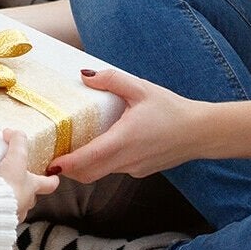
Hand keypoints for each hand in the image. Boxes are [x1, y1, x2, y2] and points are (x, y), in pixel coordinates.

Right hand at [0, 129, 57, 218]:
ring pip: (17, 204)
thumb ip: (17, 142)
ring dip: (11, 197)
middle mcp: (26, 202)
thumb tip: (13, 132)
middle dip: (27, 188)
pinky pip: (2, 210)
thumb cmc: (9, 185)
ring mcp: (14, 212)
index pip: (49, 184)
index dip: (52, 180)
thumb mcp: (15, 157)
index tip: (54, 177)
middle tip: (18, 179)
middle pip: (32, 196)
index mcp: (33, 187)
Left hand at [48, 69, 206, 182]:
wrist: (201, 131)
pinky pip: (115, 170)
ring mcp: (134, 169)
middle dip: (68, 169)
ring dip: (84, 166)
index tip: (49, 163)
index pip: (88, 159)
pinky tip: (99, 145)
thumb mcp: (140, 88)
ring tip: (69, 148)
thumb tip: (84, 76)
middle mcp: (127, 160)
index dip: (66, 164)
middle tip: (51, 155)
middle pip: (89, 173)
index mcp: (124, 141)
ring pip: (101, 173)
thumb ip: (111, 79)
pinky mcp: (141, 170)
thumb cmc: (172, 109)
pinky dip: (101, 163)